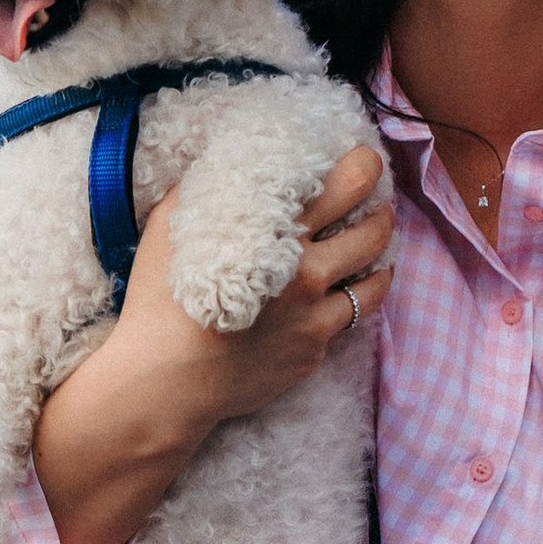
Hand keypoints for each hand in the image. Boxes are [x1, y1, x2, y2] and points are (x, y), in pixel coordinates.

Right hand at [35, 142, 392, 543]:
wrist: (164, 383)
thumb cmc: (159, 300)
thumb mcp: (173, 226)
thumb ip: (209, 188)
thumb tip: (232, 160)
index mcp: (278, 234)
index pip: (347, 185)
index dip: (364, 166)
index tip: (363, 160)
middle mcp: (309, 274)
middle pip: (375, 230)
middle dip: (383, 209)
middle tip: (376, 200)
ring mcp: (316, 318)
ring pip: (376, 280)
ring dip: (379, 258)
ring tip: (371, 248)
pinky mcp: (313, 353)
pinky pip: (348, 320)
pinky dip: (350, 300)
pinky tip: (339, 292)